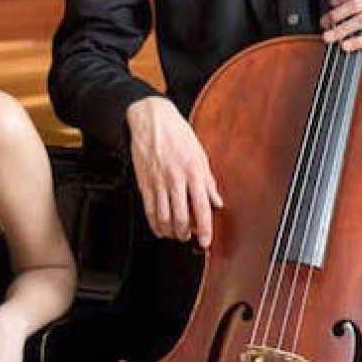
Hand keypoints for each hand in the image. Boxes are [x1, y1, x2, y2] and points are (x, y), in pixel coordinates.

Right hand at [125, 97, 223, 247]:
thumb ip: (208, 181)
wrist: (151, 120)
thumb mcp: (200, 154)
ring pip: (163, 217)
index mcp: (193, 172)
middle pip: (180, 217)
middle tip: (188, 237)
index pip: (201, 208)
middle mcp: (176, 179)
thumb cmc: (178, 134)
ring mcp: (158, 182)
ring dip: (170, 231)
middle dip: (185, 233)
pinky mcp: (144, 183)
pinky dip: (154, 224)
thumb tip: (217, 201)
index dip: (204, 229)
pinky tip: (159, 228)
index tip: (206, 241)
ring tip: (175, 234)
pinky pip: (149, 210)